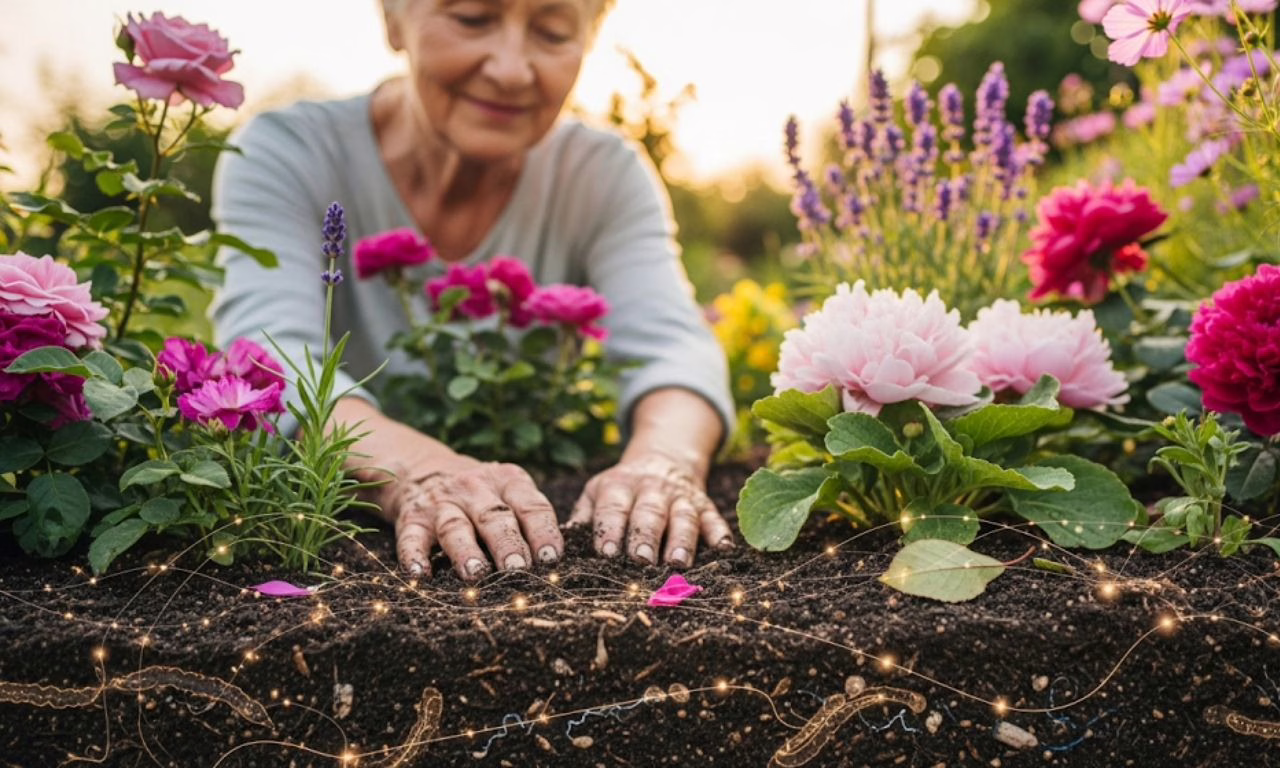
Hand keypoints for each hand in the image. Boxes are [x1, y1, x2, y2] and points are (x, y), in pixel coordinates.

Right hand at [389, 455, 563, 579]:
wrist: (422, 468)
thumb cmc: (482, 494)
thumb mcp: (509, 492)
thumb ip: (529, 520)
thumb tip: (553, 565)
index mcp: (508, 481)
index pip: (530, 505)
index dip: (542, 531)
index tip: (551, 557)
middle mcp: (474, 488)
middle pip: (493, 517)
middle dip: (507, 543)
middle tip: (519, 569)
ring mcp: (442, 503)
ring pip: (454, 526)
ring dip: (465, 550)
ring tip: (475, 574)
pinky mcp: (412, 519)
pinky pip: (412, 537)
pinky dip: (414, 555)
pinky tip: (420, 575)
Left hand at [568, 450, 733, 567]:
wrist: (664, 458)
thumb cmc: (621, 489)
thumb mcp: (597, 492)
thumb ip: (583, 516)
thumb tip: (557, 546)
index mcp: (619, 486)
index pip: (613, 507)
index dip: (610, 528)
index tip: (606, 552)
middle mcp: (651, 489)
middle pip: (648, 512)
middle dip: (644, 536)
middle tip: (640, 560)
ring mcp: (680, 497)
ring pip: (682, 517)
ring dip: (681, 539)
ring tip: (677, 563)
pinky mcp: (704, 504)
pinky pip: (714, 518)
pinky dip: (719, 532)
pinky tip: (723, 549)